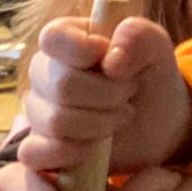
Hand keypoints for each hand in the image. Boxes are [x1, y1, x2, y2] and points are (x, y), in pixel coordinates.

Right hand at [19, 15, 191, 172]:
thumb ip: (139, 37)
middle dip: (108, 95)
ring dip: (100, 124)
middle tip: (128, 95)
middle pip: (62, 84)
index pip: (53, 37)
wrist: (156, 122)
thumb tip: (112, 61)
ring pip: (55, 121)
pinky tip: (95, 147)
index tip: (116, 63)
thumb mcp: (156, 48)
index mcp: (65, 38)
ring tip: (120, 117)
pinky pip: (35, 153)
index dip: (86, 51)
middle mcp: (44, 71)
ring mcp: (37, 110)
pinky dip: (71, 153)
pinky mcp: (38, 147)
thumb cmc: (149, 76)